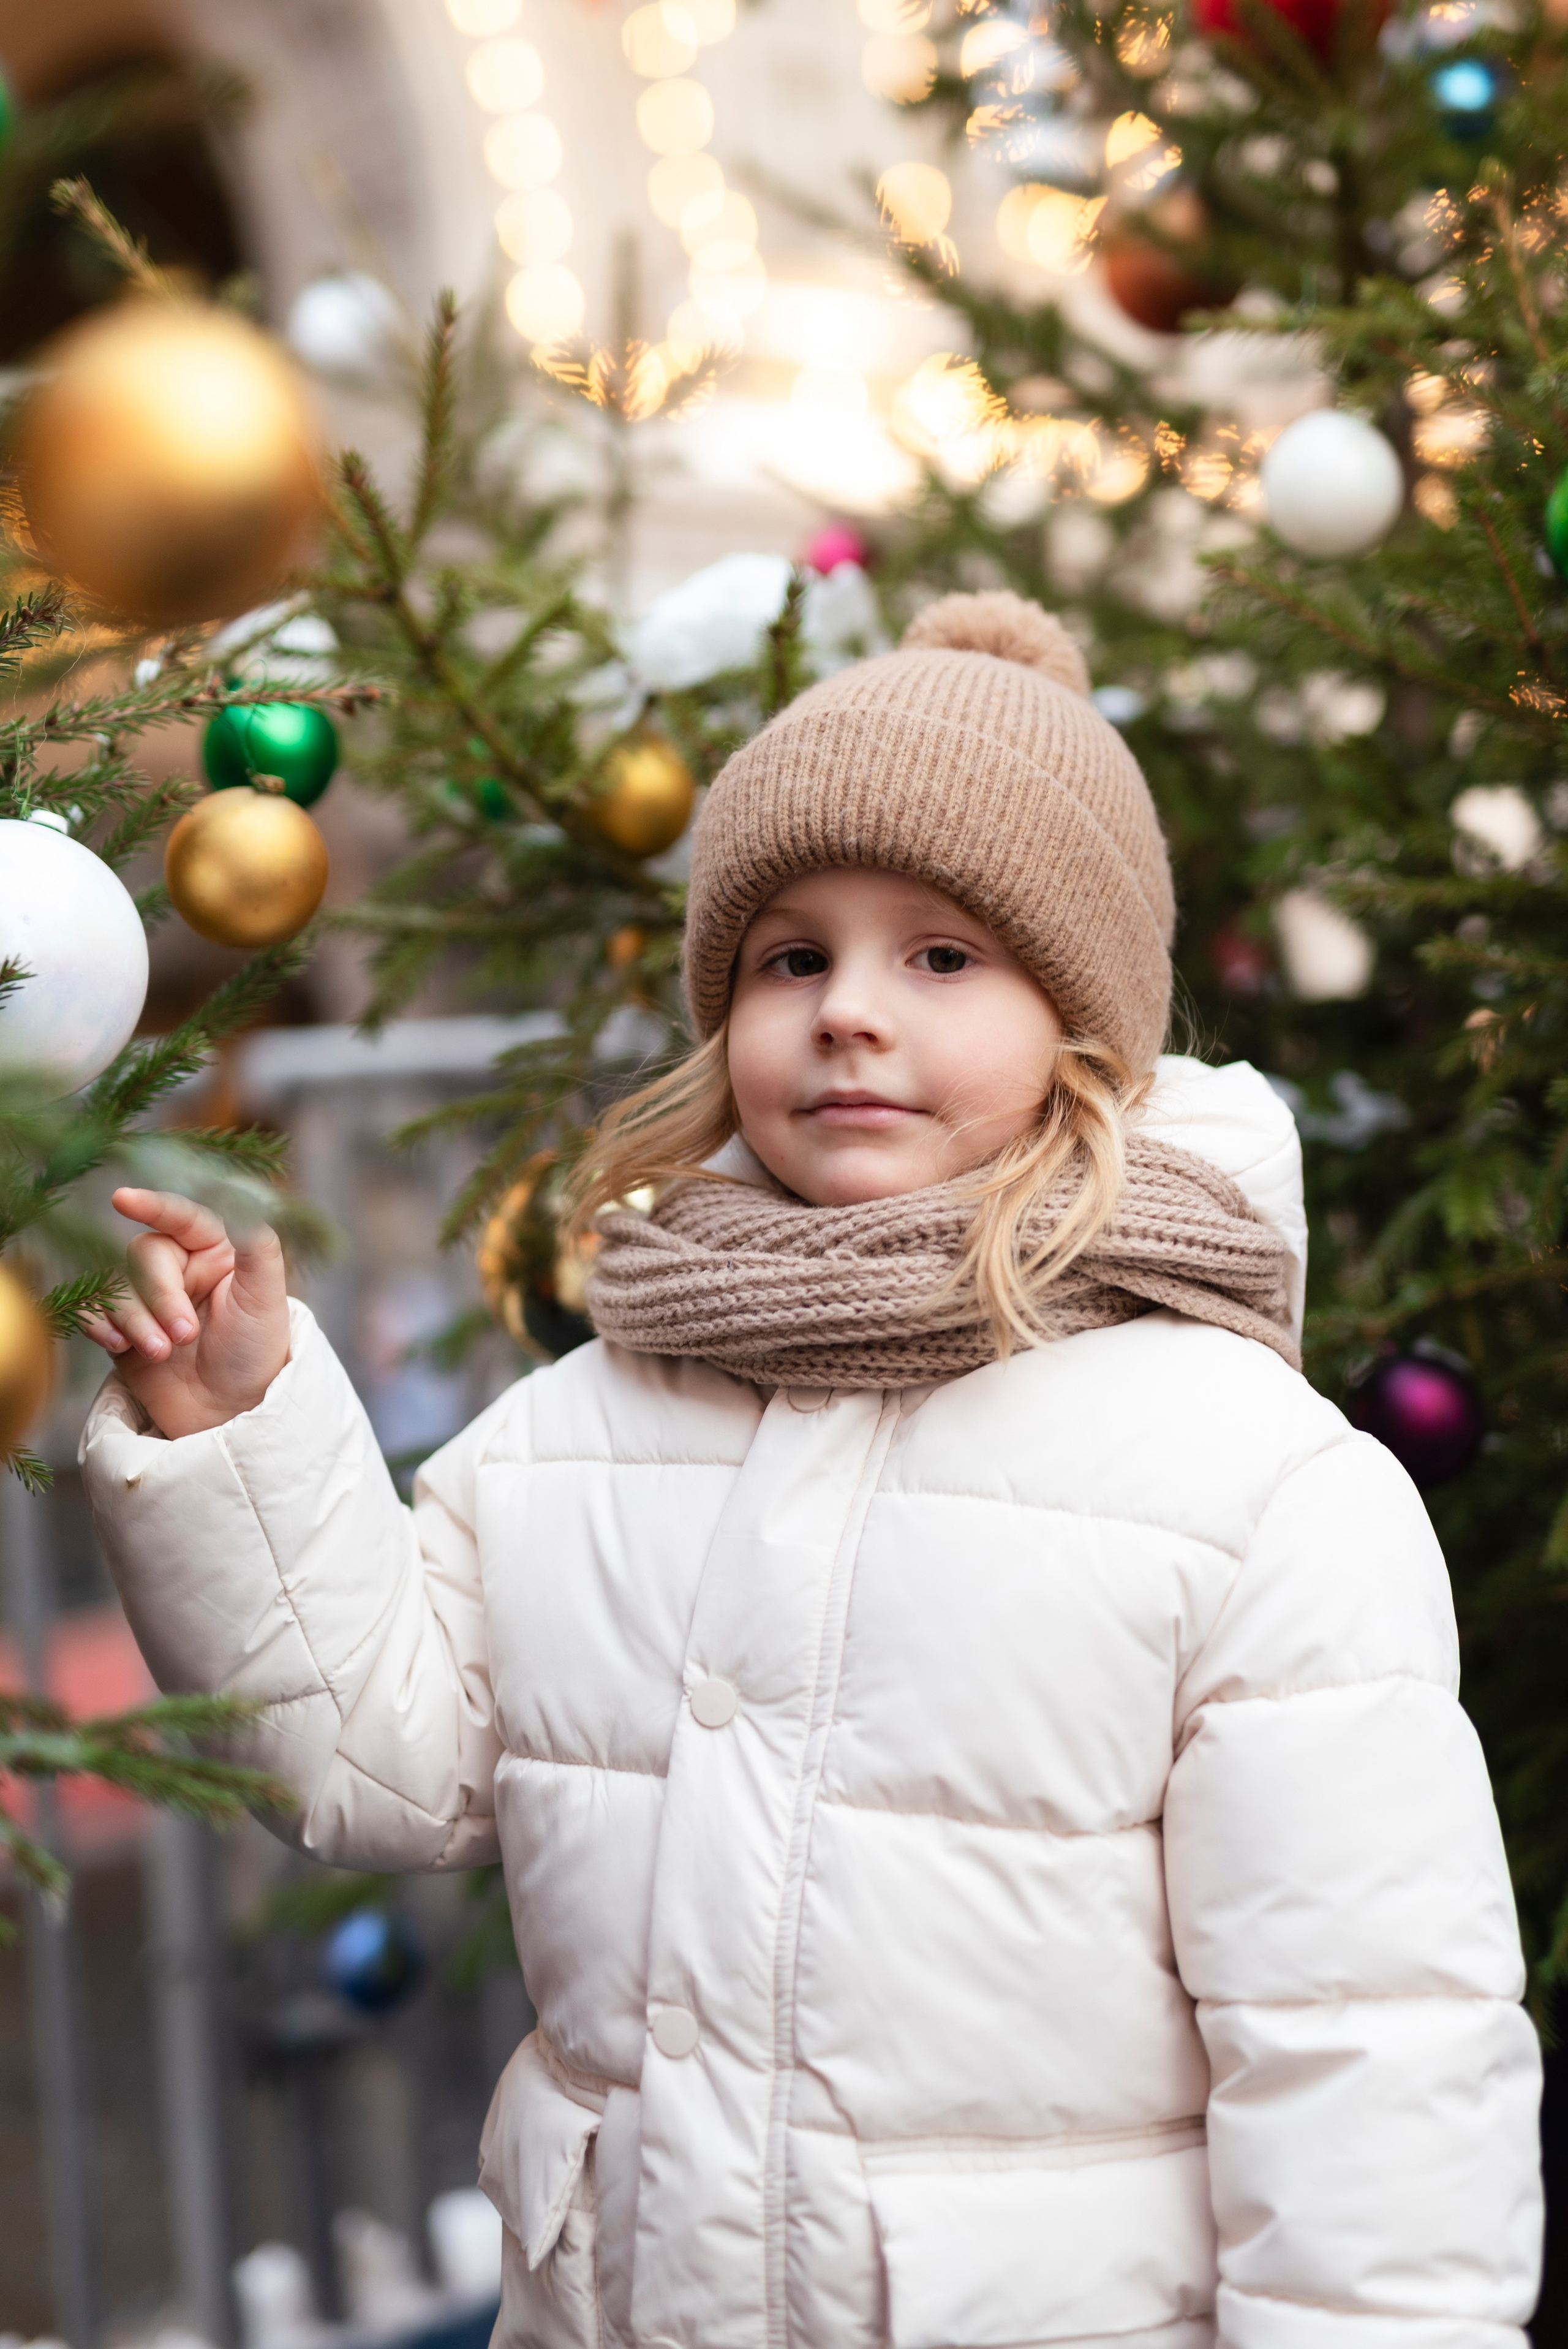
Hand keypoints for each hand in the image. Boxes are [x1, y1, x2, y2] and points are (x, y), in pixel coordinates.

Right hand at [81, 1188, 291, 1438]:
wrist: (231, 1412)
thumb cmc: (255, 1353)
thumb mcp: (265, 1298)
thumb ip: (256, 1247)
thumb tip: (245, 1202)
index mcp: (216, 1250)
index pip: (183, 1218)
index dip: (154, 1205)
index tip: (123, 1198)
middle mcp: (180, 1268)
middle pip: (144, 1255)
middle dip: (160, 1295)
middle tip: (185, 1334)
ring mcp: (148, 1299)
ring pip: (117, 1284)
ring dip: (134, 1319)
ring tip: (161, 1352)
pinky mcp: (124, 1329)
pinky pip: (93, 1310)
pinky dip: (98, 1324)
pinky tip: (118, 1345)